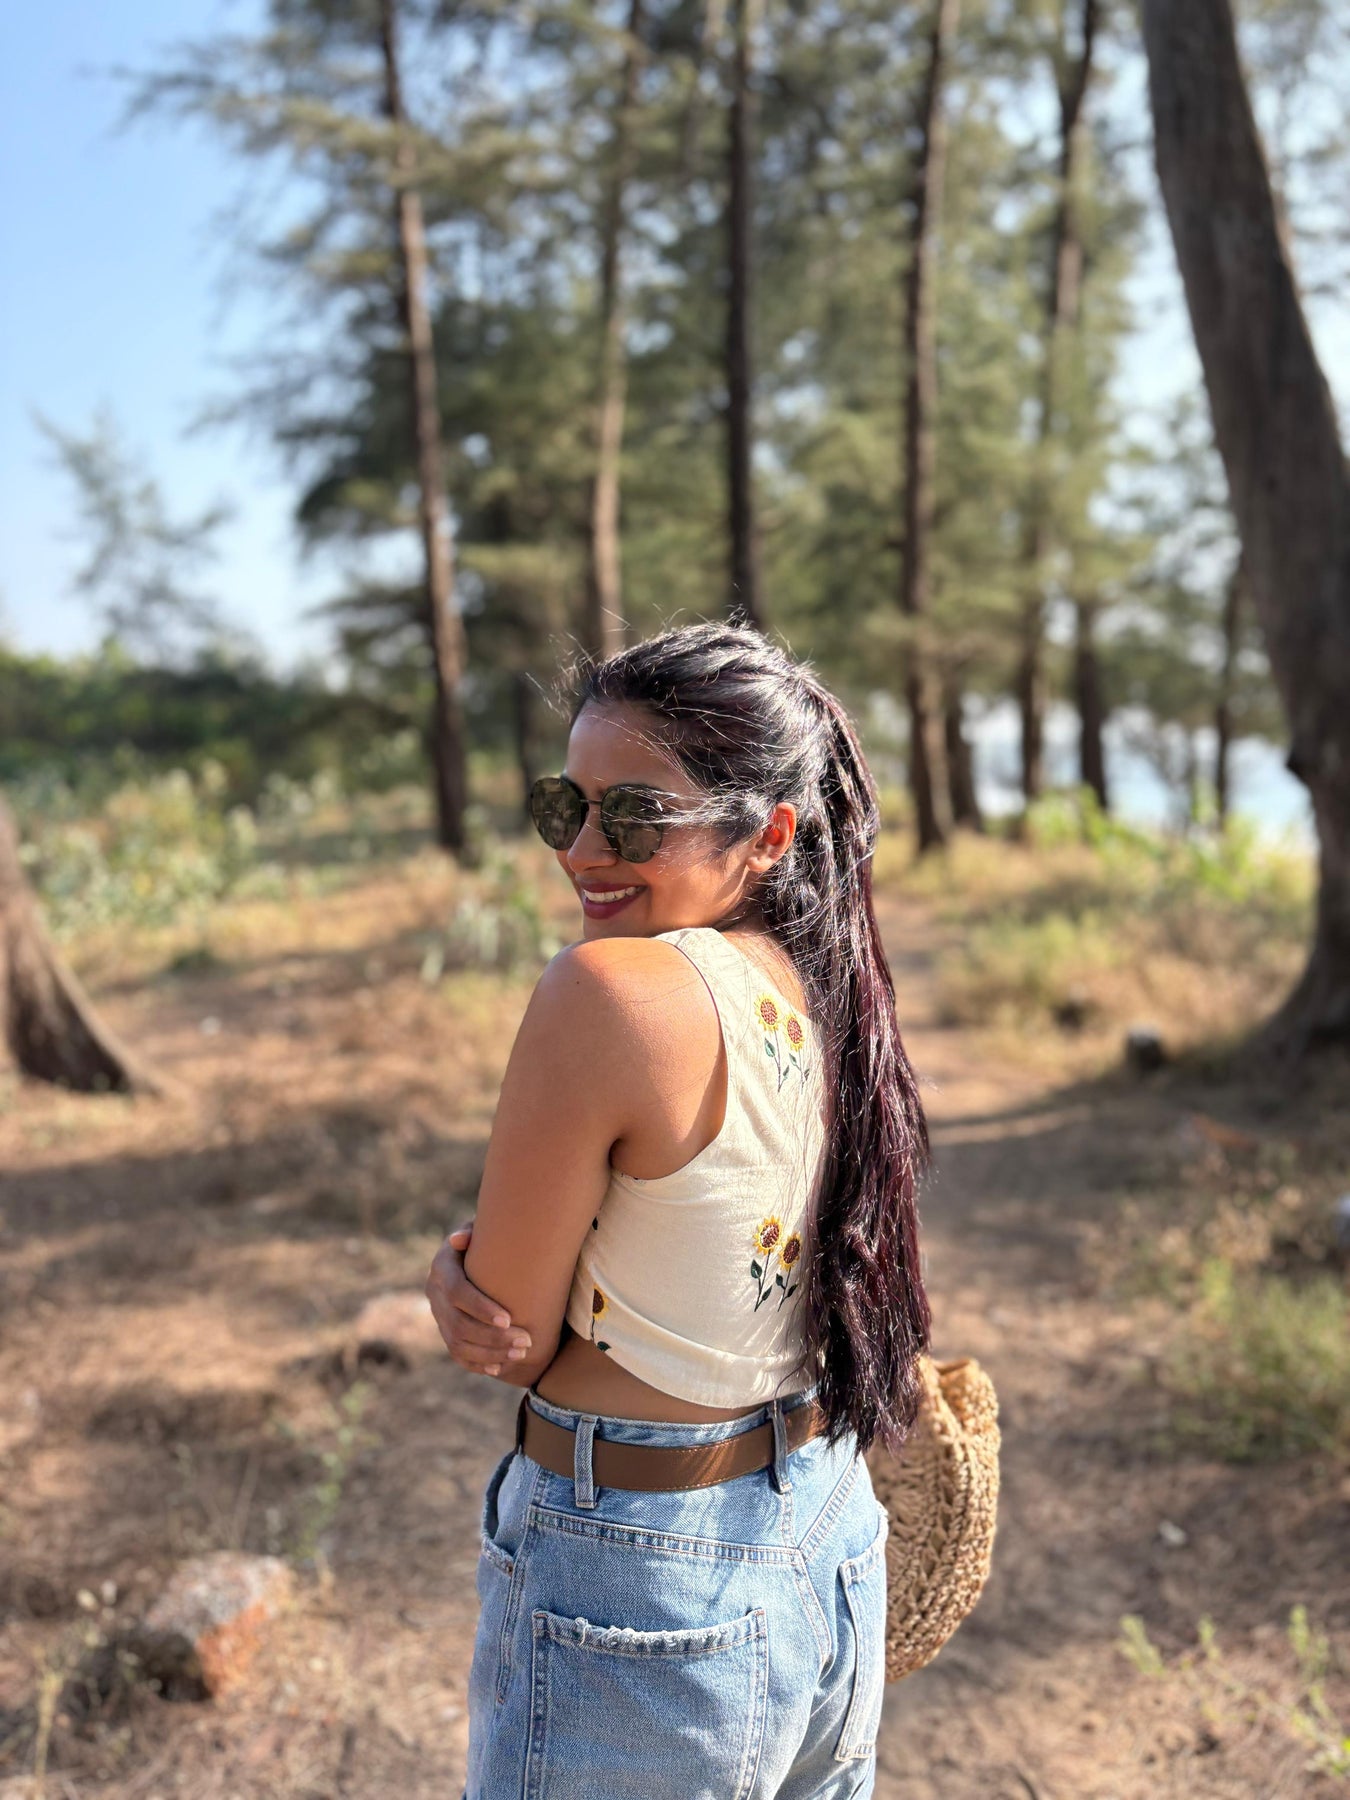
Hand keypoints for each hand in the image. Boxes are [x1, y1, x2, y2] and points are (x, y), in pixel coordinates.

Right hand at [425, 1220, 532, 1376]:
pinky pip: (458, 1354)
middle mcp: (435, 1293)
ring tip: (522, 1353)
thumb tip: (461, 1239)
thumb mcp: (484, 1228)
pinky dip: (478, 1364)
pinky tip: (501, 1367)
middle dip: (493, 1337)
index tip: (509, 1318)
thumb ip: (476, 1230)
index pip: (457, 1293)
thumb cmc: (489, 1238)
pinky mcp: (445, 1331)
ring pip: (458, 1344)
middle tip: (526, 1341)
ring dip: (491, 1353)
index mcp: (442, 1267)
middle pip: (459, 1325)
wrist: (475, 1252)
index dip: (480, 1308)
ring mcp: (439, 1315)